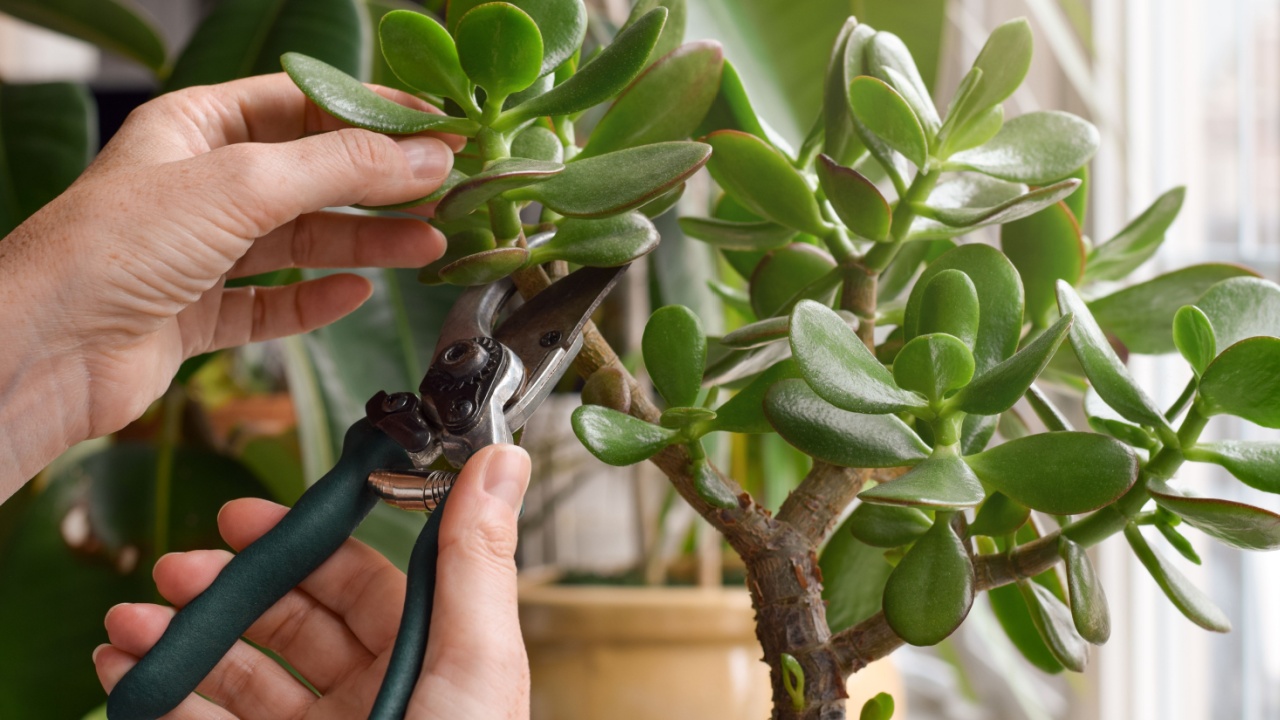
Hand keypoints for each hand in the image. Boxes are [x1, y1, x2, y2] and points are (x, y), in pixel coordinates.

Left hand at [0, 73, 459, 491]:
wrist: (45, 351)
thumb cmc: (114, 247)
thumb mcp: (241, 185)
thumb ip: (340, 169)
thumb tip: (424, 157)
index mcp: (196, 128)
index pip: (303, 105)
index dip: (374, 114)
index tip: (438, 129)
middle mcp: (198, 186)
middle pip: (309, 176)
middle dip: (378, 184)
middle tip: (445, 190)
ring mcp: (198, 252)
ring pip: (299, 242)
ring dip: (364, 243)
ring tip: (429, 244)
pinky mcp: (197, 314)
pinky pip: (272, 304)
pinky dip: (315, 302)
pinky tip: (356, 295)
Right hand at [93, 443, 531, 719]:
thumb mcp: (475, 663)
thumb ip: (475, 560)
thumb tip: (500, 459)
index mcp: (430, 656)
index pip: (362, 581)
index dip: (305, 543)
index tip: (246, 516)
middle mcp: (376, 694)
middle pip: (292, 624)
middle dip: (230, 589)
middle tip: (175, 569)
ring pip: (243, 679)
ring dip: (183, 642)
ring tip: (130, 623)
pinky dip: (164, 701)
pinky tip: (128, 675)